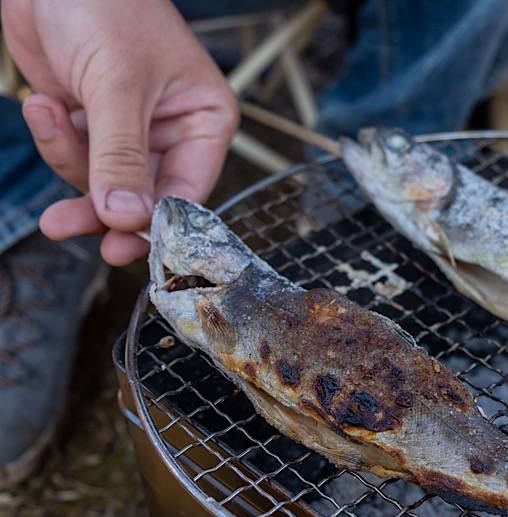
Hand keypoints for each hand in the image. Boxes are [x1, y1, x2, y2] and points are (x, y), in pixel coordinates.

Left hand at [2, 0, 238, 264]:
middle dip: (101, 205)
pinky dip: (54, 137)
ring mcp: (132, 131)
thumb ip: (122, 156)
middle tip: (68, 225)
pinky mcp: (94, 125)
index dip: (155, 220)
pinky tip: (43, 102)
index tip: (121, 244)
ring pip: (103, 183)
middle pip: (144, 196)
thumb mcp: (117, 84)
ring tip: (48, 117)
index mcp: (204, 120)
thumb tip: (126, 218)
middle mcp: (174, 131)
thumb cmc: (106, 4)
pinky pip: (76, 159)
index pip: (187, 189)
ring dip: (68, 159)